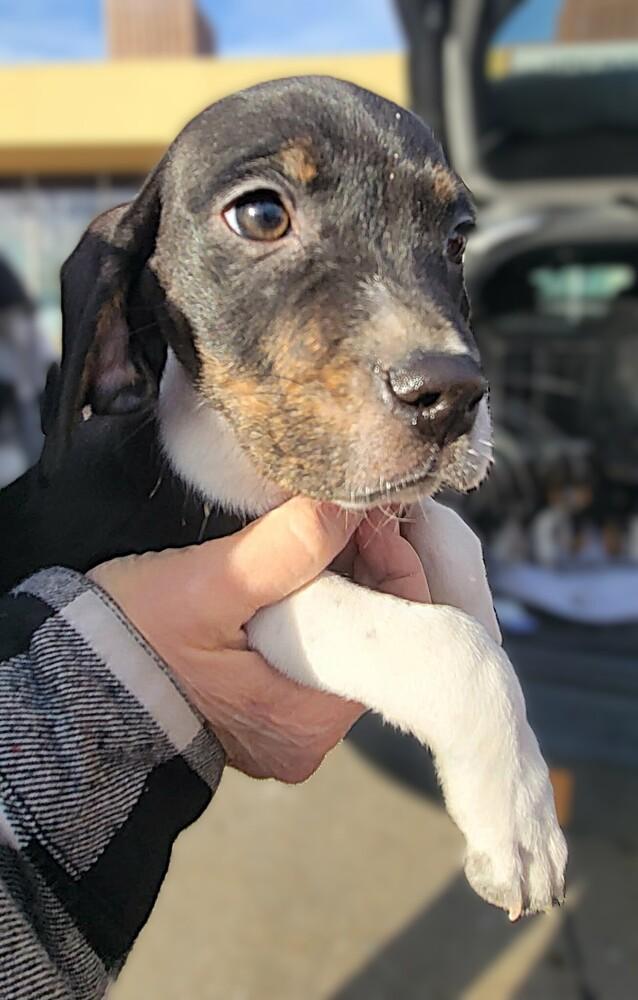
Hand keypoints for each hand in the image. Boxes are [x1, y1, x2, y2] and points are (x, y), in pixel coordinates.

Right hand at [89, 500, 429, 781]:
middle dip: (366, 565)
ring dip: (342, 578)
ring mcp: (287, 725)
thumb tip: (348, 507)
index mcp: (306, 720)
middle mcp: (307, 736)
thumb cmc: (131, 639)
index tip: (365, 512)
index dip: (392, 562)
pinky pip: (317, 646)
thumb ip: (284, 549)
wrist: (74, 679)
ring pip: (347, 636)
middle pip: (374, 634)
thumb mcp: (207, 586)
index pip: (395, 632)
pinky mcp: (267, 707)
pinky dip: (317, 601)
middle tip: (345, 509)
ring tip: (320, 527)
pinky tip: (301, 564)